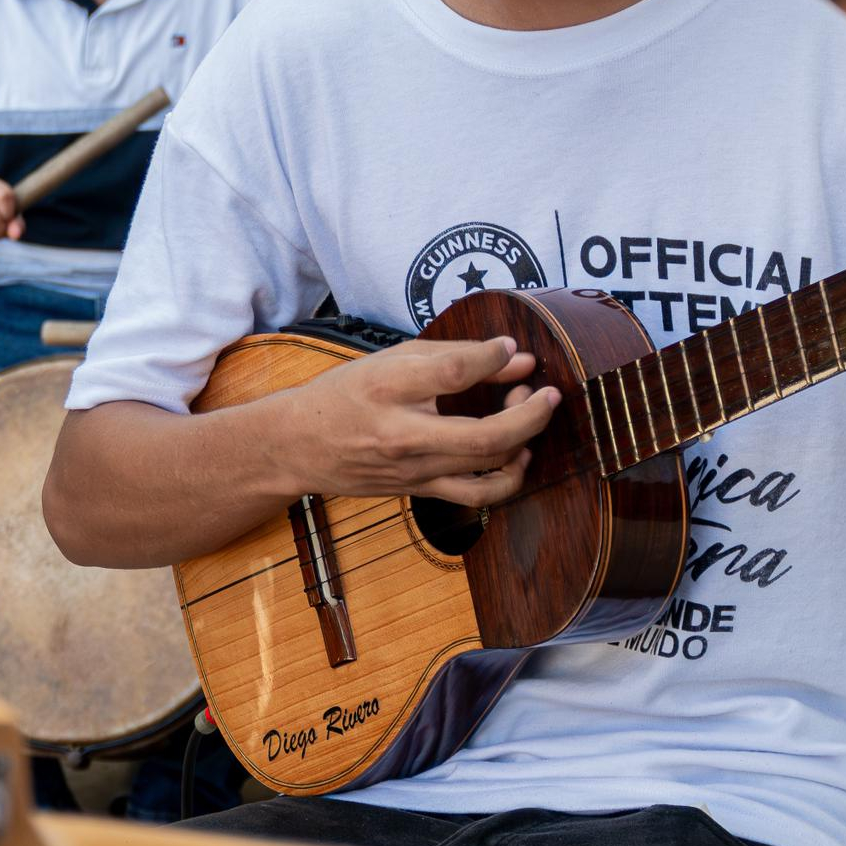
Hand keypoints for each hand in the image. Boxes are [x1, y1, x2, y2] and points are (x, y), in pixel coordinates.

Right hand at [283, 337, 558, 507]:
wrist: (300, 445)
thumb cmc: (346, 395)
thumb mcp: (391, 360)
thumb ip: (454, 356)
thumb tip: (515, 356)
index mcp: (390, 389)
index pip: (454, 371)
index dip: (494, 356)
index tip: (511, 349)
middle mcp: (402, 435)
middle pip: (485, 434)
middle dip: (530, 412)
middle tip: (544, 391)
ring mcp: (413, 471)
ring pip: (489, 468)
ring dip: (523, 441)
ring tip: (526, 416)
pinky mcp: (420, 492)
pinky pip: (478, 495)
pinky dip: (509, 478)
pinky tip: (516, 455)